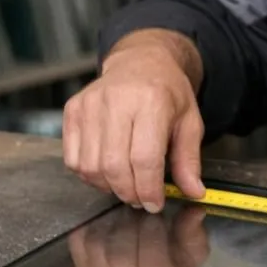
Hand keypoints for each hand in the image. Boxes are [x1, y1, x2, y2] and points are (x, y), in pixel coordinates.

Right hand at [62, 31, 205, 211]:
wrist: (141, 62)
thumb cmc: (168, 93)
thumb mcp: (190, 123)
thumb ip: (189, 159)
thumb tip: (193, 191)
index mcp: (151, 101)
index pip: (145, 158)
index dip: (149, 188)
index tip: (155, 203)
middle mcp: (116, 101)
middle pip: (114, 166)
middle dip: (129, 192)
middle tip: (141, 199)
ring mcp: (89, 105)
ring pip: (90, 166)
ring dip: (108, 186)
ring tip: (127, 185)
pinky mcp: (72, 110)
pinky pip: (73, 158)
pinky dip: (89, 174)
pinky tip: (107, 171)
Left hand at [67, 204, 209, 266]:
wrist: (154, 264)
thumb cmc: (179, 257)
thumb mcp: (194, 247)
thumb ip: (192, 232)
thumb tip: (194, 210)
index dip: (154, 238)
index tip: (158, 216)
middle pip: (121, 257)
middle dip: (130, 227)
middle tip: (139, 207)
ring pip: (99, 249)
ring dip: (111, 223)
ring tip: (125, 209)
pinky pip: (80, 244)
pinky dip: (91, 225)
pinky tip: (107, 216)